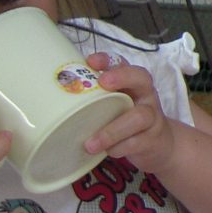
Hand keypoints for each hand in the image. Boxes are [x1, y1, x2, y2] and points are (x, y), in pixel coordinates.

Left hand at [82, 55, 180, 173]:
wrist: (159, 146)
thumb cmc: (125, 121)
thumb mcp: (113, 106)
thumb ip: (94, 100)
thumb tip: (52, 99)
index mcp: (131, 84)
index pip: (123, 63)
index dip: (107, 60)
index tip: (90, 62)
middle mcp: (145, 95)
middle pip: (141, 78)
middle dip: (122, 77)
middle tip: (103, 83)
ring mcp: (152, 117)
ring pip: (139, 116)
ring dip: (112, 130)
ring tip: (90, 144)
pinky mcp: (153, 139)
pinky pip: (137, 142)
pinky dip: (120, 147)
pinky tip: (108, 152)